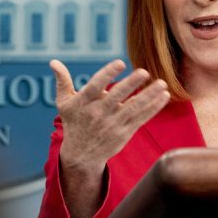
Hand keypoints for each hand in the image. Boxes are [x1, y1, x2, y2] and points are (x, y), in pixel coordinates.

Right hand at [52, 58, 169, 171]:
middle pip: (116, 97)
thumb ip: (62, 81)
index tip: (120, 63)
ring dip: (149, 96)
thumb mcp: (64, 103)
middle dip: (131, 84)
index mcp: (83, 103)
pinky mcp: (124, 133)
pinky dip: (153, 108)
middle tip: (144, 71)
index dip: (107, 74)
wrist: (81, 155)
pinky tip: (163, 96)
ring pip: (133, 108)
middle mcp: (98, 113)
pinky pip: (141, 118)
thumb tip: (53, 62)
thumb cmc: (73, 123)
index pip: (95, 86)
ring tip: (162, 83)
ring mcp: (112, 124)